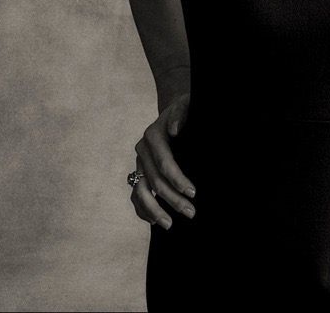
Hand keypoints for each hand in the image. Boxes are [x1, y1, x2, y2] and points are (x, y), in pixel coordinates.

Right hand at [130, 94, 195, 229]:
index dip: (178, 179)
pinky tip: (154, 221)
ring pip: (140, 191)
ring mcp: (139, 162)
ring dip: (154, 210)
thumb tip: (174, 130)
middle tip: (191, 213)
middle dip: (172, 199)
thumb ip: (181, 113)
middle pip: (155, 180)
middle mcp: (142, 150)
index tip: (193, 193)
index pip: (165, 163)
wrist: (173, 111)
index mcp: (153, 135)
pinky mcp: (138, 171)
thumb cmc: (185, 109)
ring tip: (170, 225)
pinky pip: (135, 194)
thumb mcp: (186, 105)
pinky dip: (142, 209)